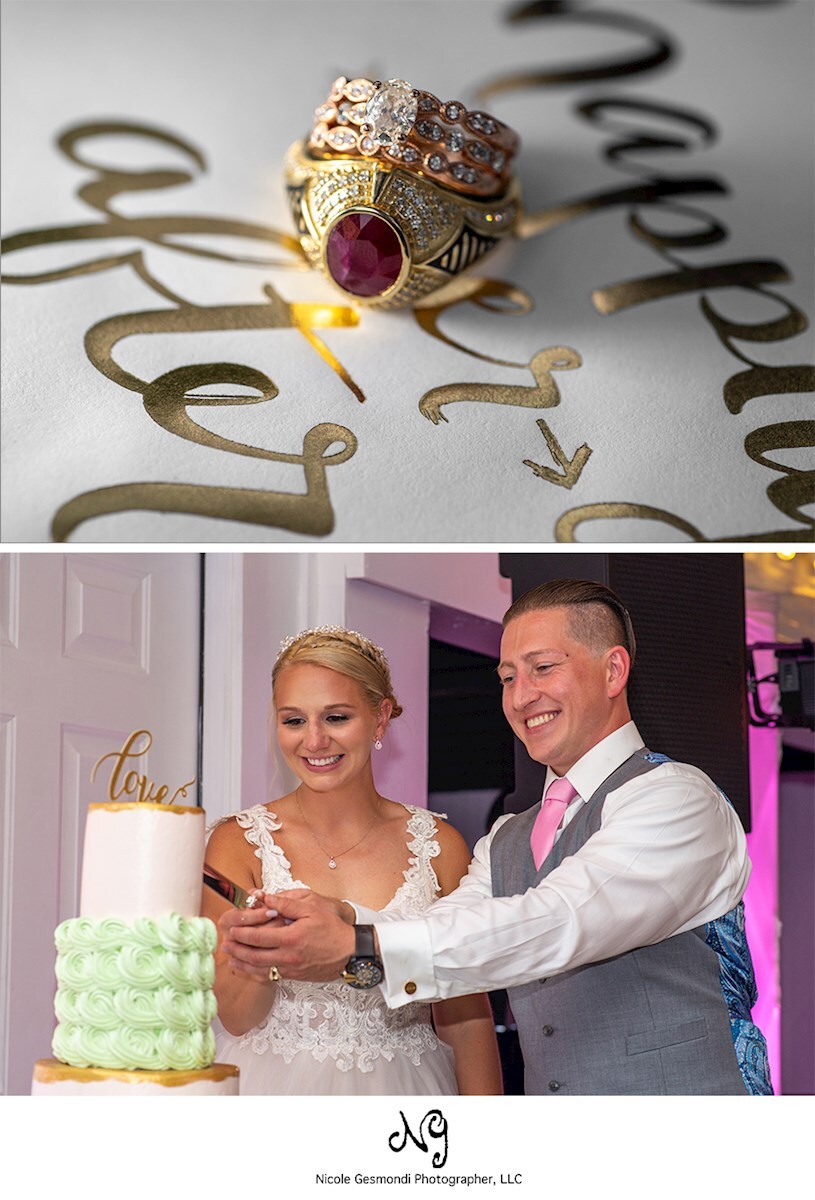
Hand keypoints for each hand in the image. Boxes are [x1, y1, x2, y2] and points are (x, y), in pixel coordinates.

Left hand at [221, 888, 355, 981]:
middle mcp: (288, 956)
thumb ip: (286, 904)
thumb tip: (266, 898)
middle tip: (225, 945)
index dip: (243, 933)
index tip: (231, 929)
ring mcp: (291, 968)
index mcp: (291, 938)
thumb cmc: (332, 928)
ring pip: (260, 969)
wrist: (350, 952)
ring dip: (243, 964)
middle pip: (255, 956)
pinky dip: (256, 973)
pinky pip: (270, 976)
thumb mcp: (312, 908)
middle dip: (238, 950)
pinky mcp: (295, 976)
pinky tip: (248, 969)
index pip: (259, 936)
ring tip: (231, 959)